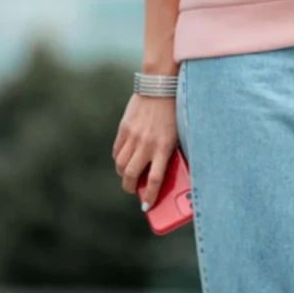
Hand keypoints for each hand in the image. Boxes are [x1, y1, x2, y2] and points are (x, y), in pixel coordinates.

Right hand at [113, 93, 178, 210]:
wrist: (160, 86)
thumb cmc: (174, 113)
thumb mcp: (176, 135)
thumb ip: (168, 153)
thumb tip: (161, 173)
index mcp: (163, 147)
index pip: (154, 179)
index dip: (150, 195)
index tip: (147, 206)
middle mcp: (146, 144)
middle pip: (131, 175)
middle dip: (130, 188)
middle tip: (133, 191)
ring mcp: (133, 136)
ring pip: (120, 165)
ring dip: (122, 174)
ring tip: (127, 176)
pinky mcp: (124, 128)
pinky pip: (117, 150)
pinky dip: (118, 159)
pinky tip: (123, 160)